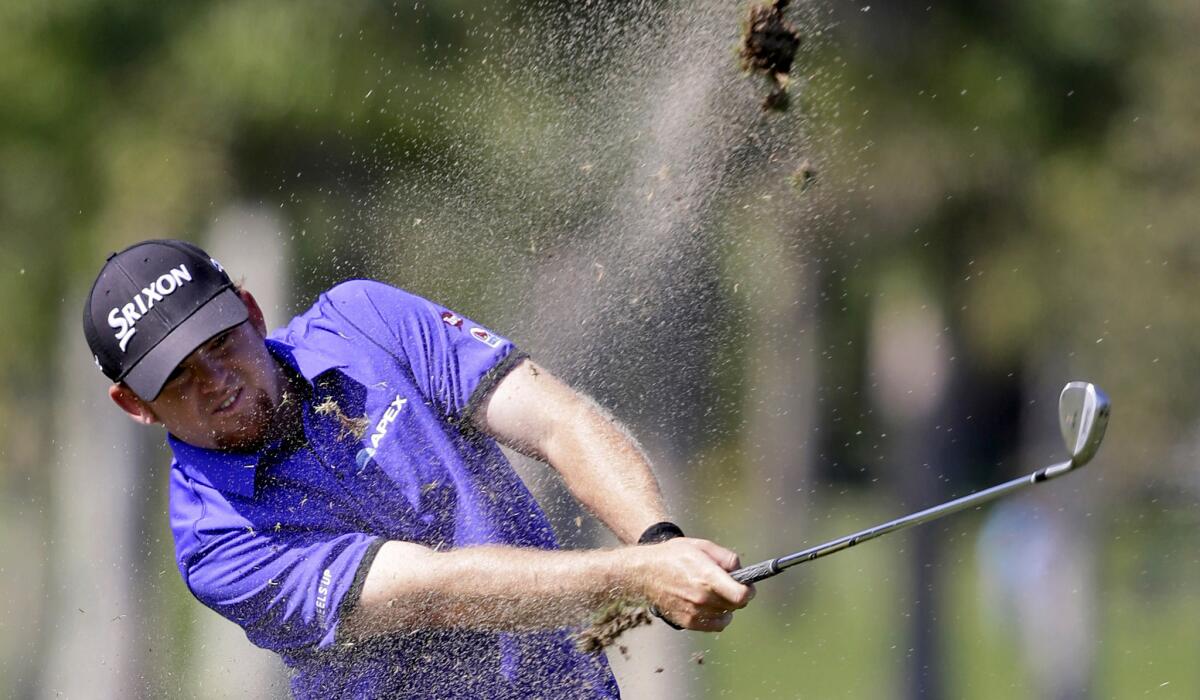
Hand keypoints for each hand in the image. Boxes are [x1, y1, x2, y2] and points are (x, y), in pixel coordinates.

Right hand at [630, 538, 754, 631]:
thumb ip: (726, 557)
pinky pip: (714, 625)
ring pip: (726, 615)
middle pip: (736, 606)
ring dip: (726, 606)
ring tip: (715, 593)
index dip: (749, 591)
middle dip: (738, 595)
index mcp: (707, 576)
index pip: (741, 595)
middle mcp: (702, 597)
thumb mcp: (701, 546)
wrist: (645, 572)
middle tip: (730, 585)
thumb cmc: (673, 556)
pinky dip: (717, 617)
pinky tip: (709, 604)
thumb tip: (741, 569)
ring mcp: (694, 612)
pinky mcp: (687, 622)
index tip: (747, 585)